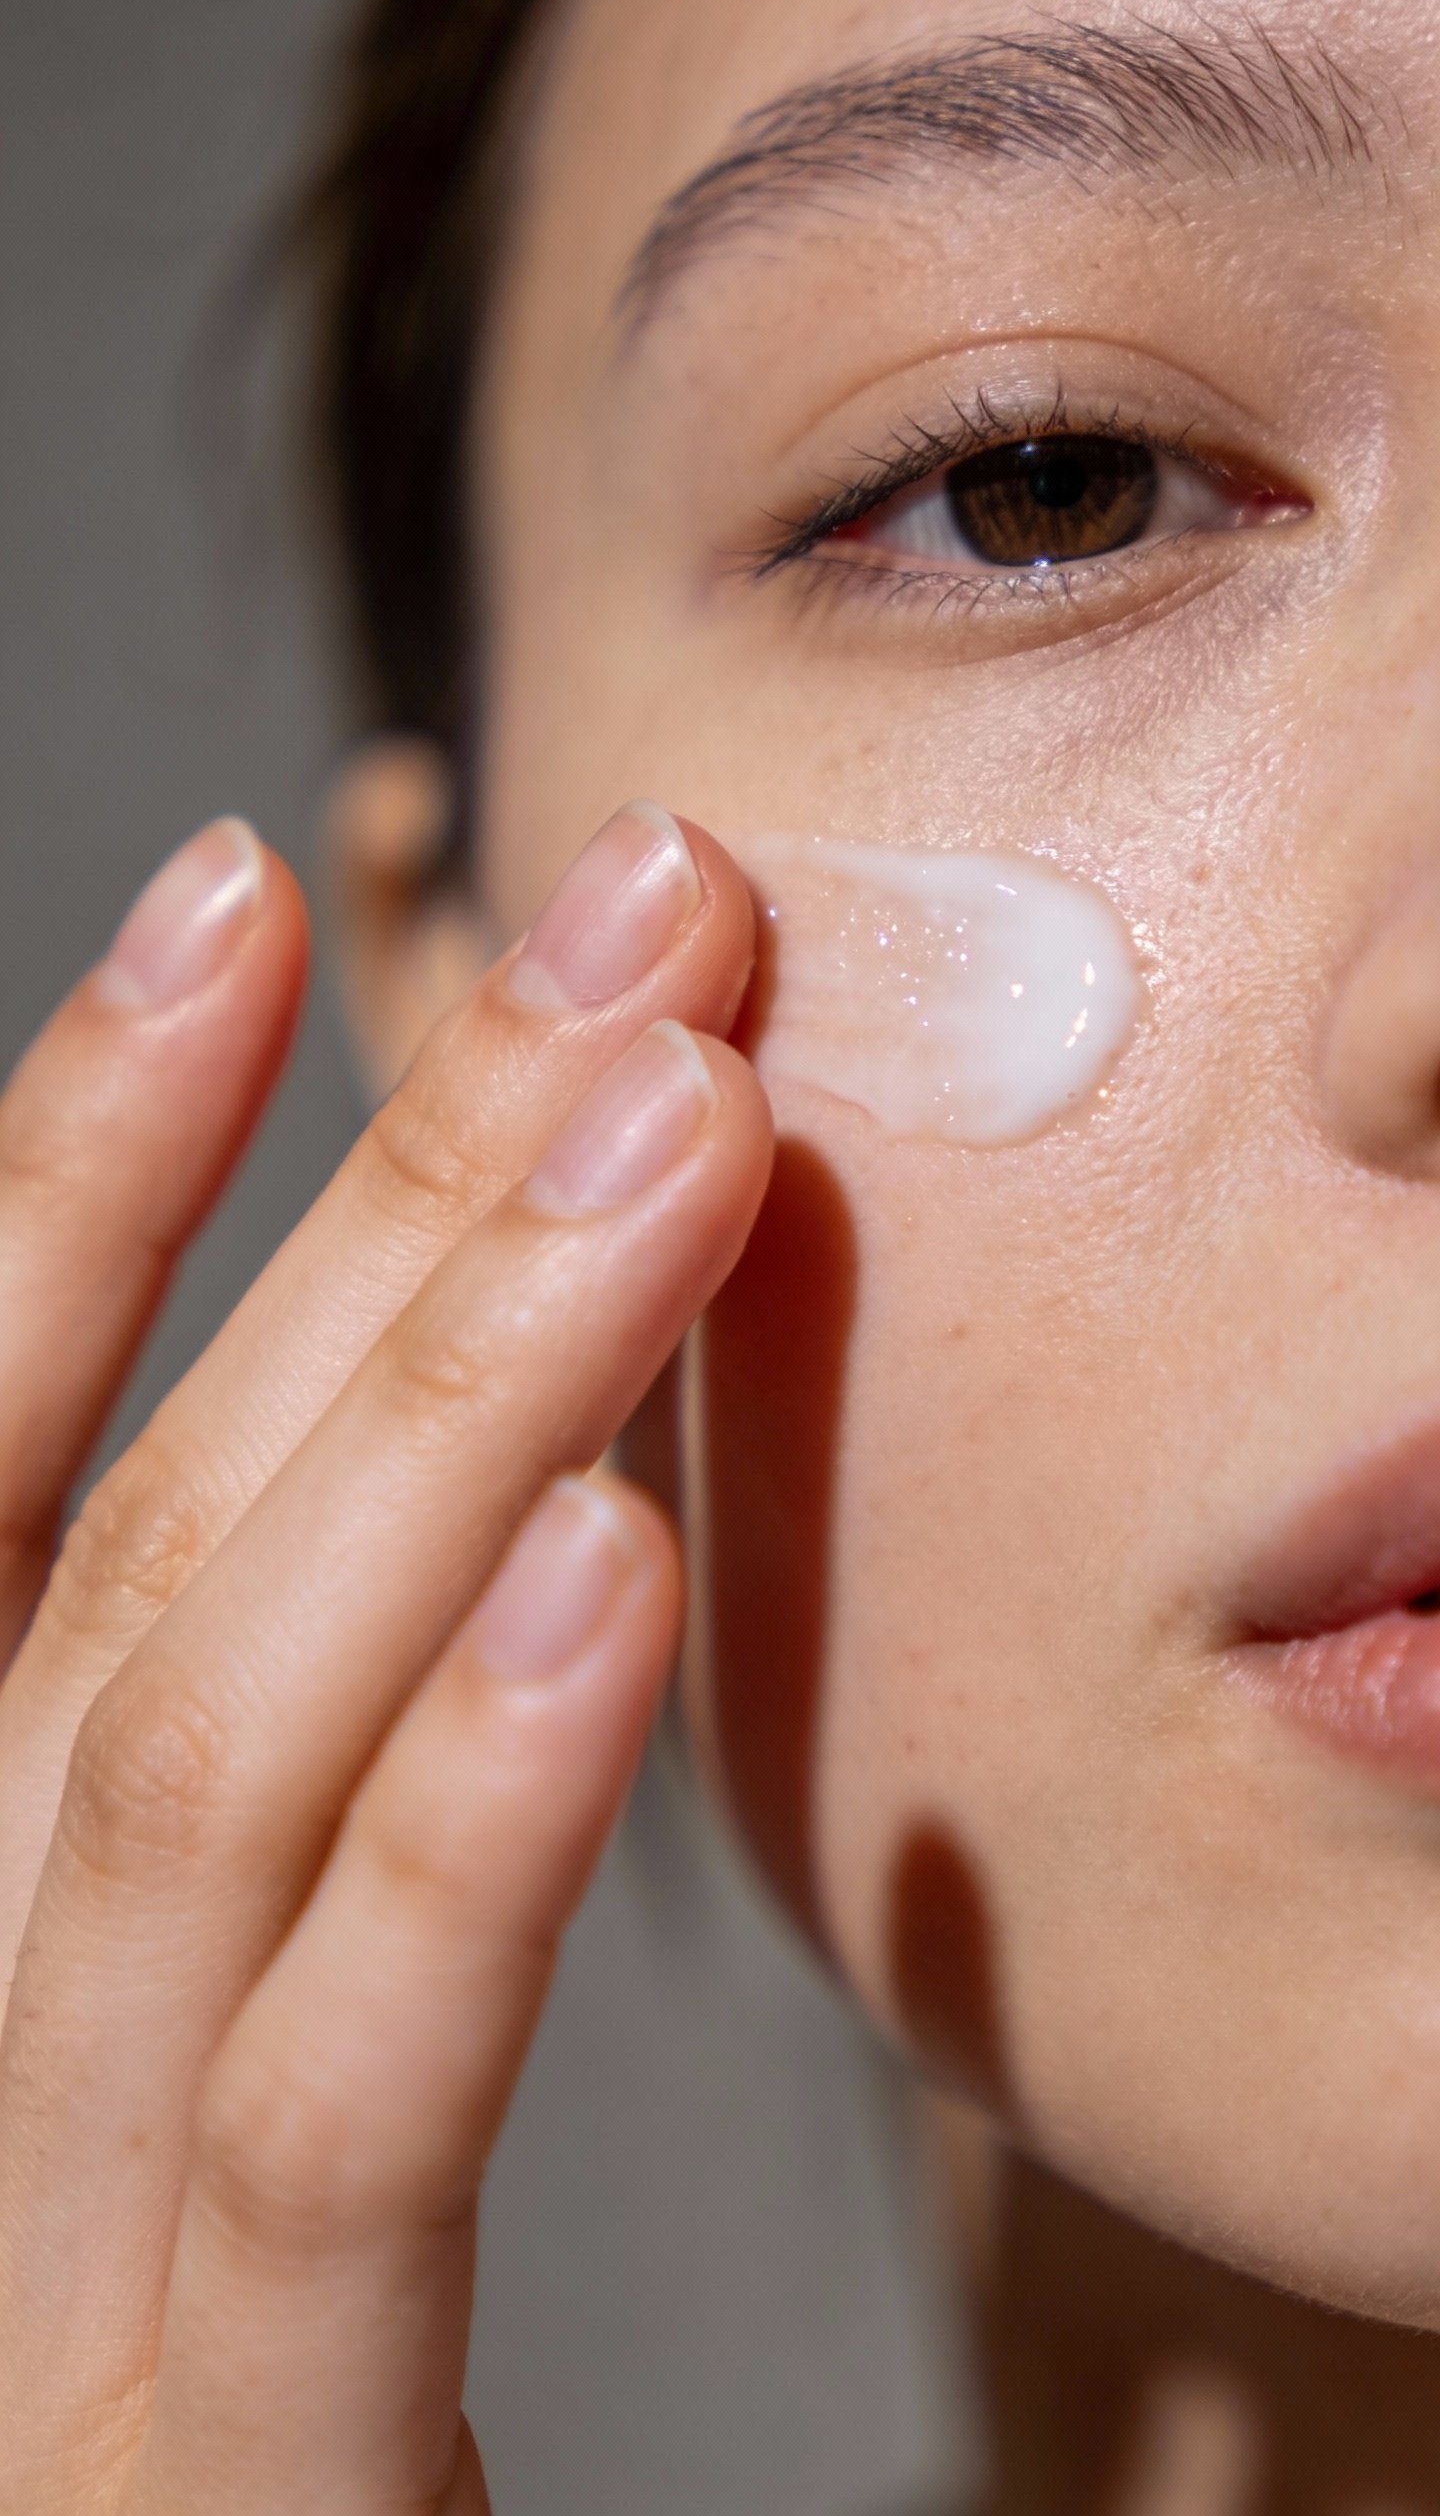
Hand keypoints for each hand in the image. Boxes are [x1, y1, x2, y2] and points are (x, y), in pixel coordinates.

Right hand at [0, 802, 769, 2511]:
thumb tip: (497, 1486)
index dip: (75, 1173)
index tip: (252, 893)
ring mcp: (23, 2294)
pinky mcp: (205, 2497)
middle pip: (137, 1563)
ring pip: (200, 1765)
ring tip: (676, 1127)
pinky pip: (323, 2122)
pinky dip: (458, 1823)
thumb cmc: (219, 2419)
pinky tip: (610, 1565)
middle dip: (378, 1211)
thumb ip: (291, 1812)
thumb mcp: (208, 2063)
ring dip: (446, 1404)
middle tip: (636, 933)